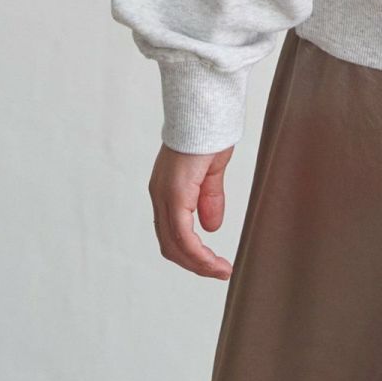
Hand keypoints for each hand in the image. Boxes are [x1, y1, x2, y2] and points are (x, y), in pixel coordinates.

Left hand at [148, 142, 234, 278]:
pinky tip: (214, 261)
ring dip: (198, 264)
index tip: (215, 264)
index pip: (173, 233)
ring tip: (221, 271)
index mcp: (167, 189)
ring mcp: (165, 194)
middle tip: (219, 272)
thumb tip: (211, 227)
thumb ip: (209, 198)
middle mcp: (160, 195)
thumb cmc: (210, 131)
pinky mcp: (176, 193)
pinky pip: (183, 235)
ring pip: (174, 245)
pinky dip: (198, 254)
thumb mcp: (212, 171)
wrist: (206, 108)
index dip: (192, 253)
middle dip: (195, 264)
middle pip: (170, 245)